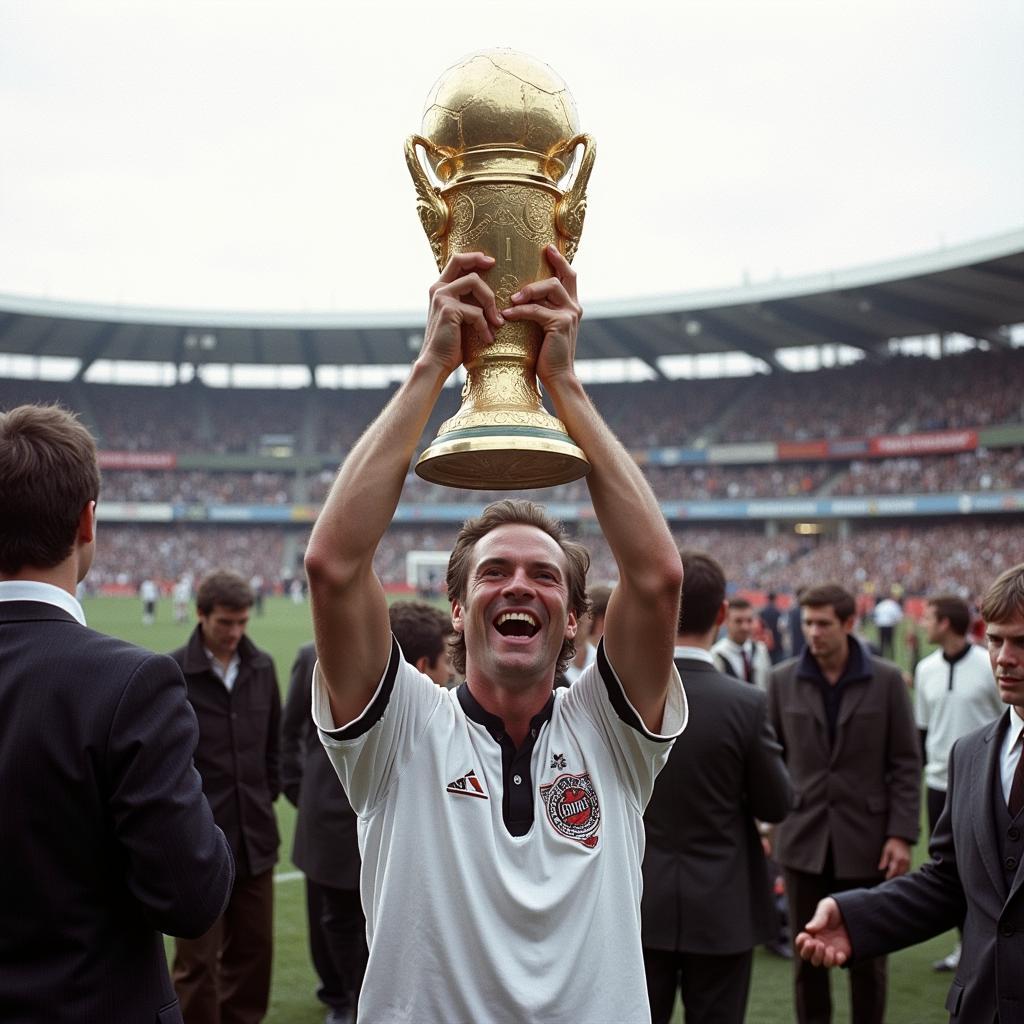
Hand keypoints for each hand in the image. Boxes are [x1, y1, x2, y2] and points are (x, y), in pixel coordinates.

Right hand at [422, 253, 503, 375]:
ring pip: (474, 283)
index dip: (473, 257)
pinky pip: (476, 311)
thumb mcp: (461, 318)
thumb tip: (492, 295)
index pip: (455, 261)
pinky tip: (487, 339)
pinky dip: (485, 327)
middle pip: (463, 264)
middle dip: (481, 263)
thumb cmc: (452, 344)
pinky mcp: (448, 310)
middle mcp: (438, 289)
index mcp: (440, 289)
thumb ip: (469, 302)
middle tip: (495, 268)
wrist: (437, 363)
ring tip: (497, 323)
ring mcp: (441, 298)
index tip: (491, 262)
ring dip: (490, 303)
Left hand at [501, 243, 581, 388]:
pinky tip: (507, 314)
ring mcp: (569, 315)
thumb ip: (540, 312)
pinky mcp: (560, 324)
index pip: (569, 277)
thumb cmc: (547, 356)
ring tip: (512, 298)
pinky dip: (520, 311)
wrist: (558, 377)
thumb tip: (521, 299)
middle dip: (551, 263)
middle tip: (537, 255)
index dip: (560, 261)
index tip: (548, 248)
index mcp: (571, 307)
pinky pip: (537, 310)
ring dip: (529, 290)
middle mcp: (574, 308)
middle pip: (564, 276)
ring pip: (550, 287)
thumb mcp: (544, 329)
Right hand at [795, 897, 851, 966]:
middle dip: (808, 952)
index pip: (800, 943)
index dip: (800, 942)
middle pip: (807, 957)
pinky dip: (836, 961)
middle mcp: (819, 943)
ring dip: (822, 958)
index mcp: (813, 932)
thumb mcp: (827, 908)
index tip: (805, 936)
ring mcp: (830, 950)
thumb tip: (808, 929)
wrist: (857, 913)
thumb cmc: (838, 908)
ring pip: (820, 963)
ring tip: (829, 948)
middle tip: (816, 943)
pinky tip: (839, 953)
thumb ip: (818, 918)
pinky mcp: (842, 954)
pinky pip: (836, 964)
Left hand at [878, 836, 910, 878]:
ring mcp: (909, 862)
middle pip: (900, 873)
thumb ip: (884, 860)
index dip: (890, 875)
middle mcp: (905, 861)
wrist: (902, 838)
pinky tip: (899, 873)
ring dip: (899, 875)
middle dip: (895, 876)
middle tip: (889, 879)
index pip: (894, 870)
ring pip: (905, 872)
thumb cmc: (892, 843)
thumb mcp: (886, 850)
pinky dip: (903, 872)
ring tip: (893, 877)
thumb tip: (880, 868)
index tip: (886, 878)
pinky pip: (908, 870)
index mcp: (898, 858)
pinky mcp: (911, 861)